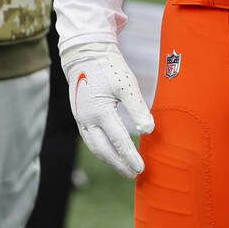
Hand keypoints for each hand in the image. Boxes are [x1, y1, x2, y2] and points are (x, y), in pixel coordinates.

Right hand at [62, 42, 153, 178]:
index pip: (118, 141)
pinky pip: (91, 139)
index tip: (141, 169)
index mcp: (99, 112)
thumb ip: (138, 108)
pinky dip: (102, 149)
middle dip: (118, 164)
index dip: (130, 156)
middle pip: (103, 150)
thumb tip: (149, 131)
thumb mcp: (127, 85)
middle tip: (134, 174)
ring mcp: (81, 119)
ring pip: (95, 147)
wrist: (86, 53)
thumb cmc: (110, 67)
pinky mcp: (80, 116)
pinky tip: (112, 152)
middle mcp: (87, 119)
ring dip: (109, 159)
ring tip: (124, 168)